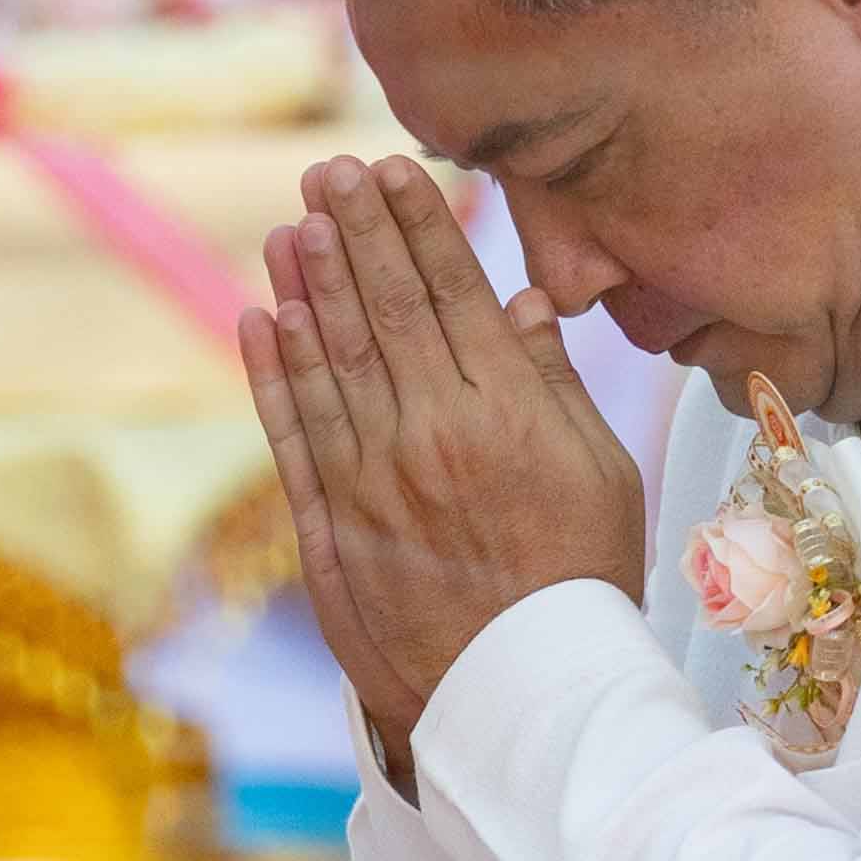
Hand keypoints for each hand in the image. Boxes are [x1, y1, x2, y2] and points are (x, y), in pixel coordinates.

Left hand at [237, 154, 647, 776]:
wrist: (519, 691)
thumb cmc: (578, 577)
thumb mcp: (599, 470)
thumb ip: (552, 381)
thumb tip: (520, 299)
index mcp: (504, 412)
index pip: (451, 293)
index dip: (418, 225)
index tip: (393, 169)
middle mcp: (428, 433)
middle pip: (381, 310)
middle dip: (353, 232)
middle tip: (326, 171)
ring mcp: (370, 477)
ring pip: (327, 359)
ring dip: (305, 284)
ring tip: (291, 223)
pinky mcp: (328, 523)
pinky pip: (290, 432)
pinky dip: (271, 371)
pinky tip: (261, 316)